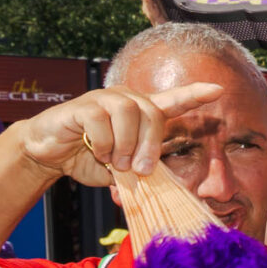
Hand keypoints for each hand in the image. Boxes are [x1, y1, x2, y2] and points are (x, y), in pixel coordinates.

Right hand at [18, 81, 221, 184]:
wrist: (49, 154)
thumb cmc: (88, 159)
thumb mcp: (122, 170)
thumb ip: (141, 171)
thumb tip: (156, 177)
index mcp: (140, 114)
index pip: (171, 101)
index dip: (194, 94)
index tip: (218, 90)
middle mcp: (125, 100)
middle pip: (153, 113)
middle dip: (151, 145)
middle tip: (140, 169)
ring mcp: (103, 99)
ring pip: (128, 113)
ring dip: (125, 144)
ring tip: (116, 161)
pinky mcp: (81, 105)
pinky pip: (101, 120)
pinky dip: (103, 143)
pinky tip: (96, 151)